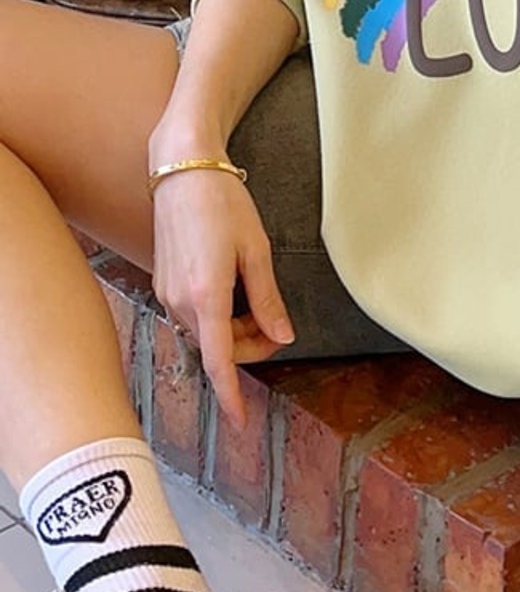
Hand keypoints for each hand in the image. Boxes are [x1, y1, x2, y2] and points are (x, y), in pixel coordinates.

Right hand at [150, 164, 295, 425]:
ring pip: (205, 333)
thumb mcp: (256, 249)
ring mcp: (167, 293)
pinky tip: (234, 293)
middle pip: (216, 349)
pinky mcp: (164, 282)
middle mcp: (180, 301)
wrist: (182, 170)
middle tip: (277, 328)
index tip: (239, 422)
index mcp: (206, 296)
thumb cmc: (223, 203)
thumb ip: (267, 299)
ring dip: (232, 332)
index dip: (231, 394)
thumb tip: (283, 337)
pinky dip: (216, 317)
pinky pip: (193, 315)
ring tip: (258, 304)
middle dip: (247, 349)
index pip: (219, 361)